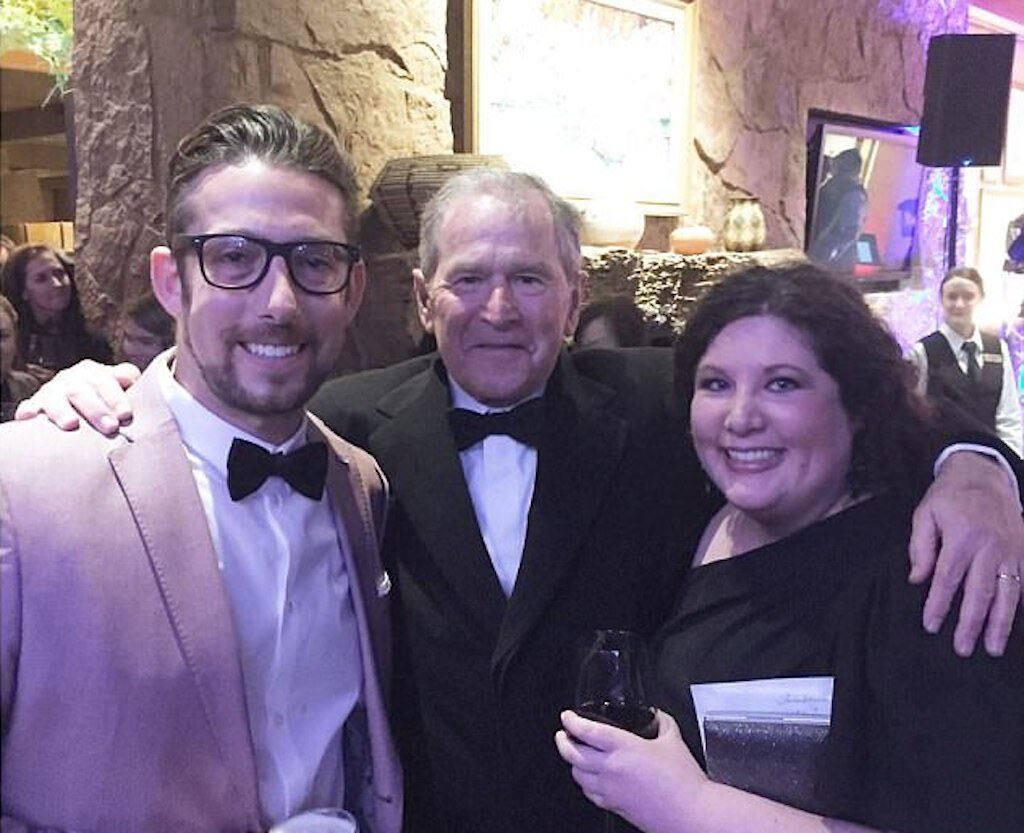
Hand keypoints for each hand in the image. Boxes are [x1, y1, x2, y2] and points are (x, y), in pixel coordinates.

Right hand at [14, 359, 139, 434]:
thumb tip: (140, 383)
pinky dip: (29, 412)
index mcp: (95, 373)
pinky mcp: (34, 405)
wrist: (71, 402)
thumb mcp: (117, 390)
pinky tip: (30, 418)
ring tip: (71, 424)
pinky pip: (30, 407)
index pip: (107, 380)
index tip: (125, 415)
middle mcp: (73, 379)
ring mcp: (52, 392)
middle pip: (84, 391)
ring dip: (62, 411)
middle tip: (110, 427)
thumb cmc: (104, 399)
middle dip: (96, 409)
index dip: (116, 396)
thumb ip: (129, 384)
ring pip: (56, 399)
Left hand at [556, 709, 704, 832]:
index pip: (587, 731)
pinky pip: (590, 793)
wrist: (689, 813)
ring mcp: (610, 790)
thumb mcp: (673, 739)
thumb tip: (657, 716)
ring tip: (574, 754)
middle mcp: (611, 769)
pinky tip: (590, 778)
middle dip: (562, 741)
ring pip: (577, 775)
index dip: (572, 721)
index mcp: (623, 748)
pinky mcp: (614, 806)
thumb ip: (662, 722)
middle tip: (563, 734)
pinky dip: (584, 783)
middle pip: (572, 754)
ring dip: (572, 762)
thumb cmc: (683, 782)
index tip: (567, 716)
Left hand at [909, 452, 1023, 656]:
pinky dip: (1019, 604)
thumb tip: (917, 579)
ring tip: (993, 647)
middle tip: (962, 648)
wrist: (985, 475)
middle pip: (980, 592)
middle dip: (971, 623)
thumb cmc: (949, 497)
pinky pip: (1023, 582)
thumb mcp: (925, 514)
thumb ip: (920, 547)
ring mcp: (1011, 550)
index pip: (947, 578)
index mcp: (962, 536)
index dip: (939, 604)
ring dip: (1001, 623)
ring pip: (1008, 592)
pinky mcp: (1023, 550)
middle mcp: (990, 546)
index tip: (931, 626)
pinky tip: (1013, 625)